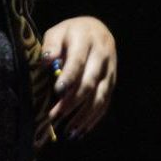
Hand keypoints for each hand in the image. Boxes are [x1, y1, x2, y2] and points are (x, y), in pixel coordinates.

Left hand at [41, 16, 116, 138]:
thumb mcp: (57, 32)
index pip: (78, 60)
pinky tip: (81, 130)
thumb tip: (47, 61)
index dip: (69, 77)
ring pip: (100, 95)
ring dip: (84, 115)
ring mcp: (110, 69)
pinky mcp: (113, 80)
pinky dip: (94, 118)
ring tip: (68, 131)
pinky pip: (106, 102)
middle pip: (89, 81)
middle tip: (55, 117)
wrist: (96, 29)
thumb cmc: (70, 33)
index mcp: (86, 39)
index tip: (57, 92)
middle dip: (72, 101)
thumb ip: (51, 46)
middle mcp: (102, 54)